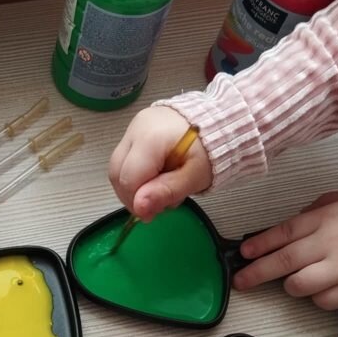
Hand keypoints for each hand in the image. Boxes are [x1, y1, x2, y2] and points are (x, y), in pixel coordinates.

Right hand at [109, 106, 212, 220]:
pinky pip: (125, 157)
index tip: (151, 214)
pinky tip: (156, 176)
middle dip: (132, 195)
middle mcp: (136, 129)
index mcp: (151, 139)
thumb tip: (140, 208)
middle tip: (155, 205)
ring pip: (118, 166)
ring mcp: (133, 127)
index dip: (136, 201)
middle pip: (117, 172)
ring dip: (133, 185)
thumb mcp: (193, 176)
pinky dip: (136, 173)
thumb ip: (166, 191)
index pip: (129, 179)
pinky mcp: (135, 129)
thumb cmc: (210, 150)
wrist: (220, 122)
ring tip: (159, 189)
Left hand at [234, 192, 337, 310]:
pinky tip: (325, 287)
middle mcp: (328, 246)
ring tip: (293, 280)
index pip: (283, 233)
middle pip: (282, 262)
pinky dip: (318, 296)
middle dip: (256, 273)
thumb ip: (319, 209)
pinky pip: (321, 300)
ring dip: (290, 285)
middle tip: (240, 280)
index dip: (260, 244)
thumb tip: (298, 218)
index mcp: (326, 220)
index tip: (244, 252)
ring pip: (297, 285)